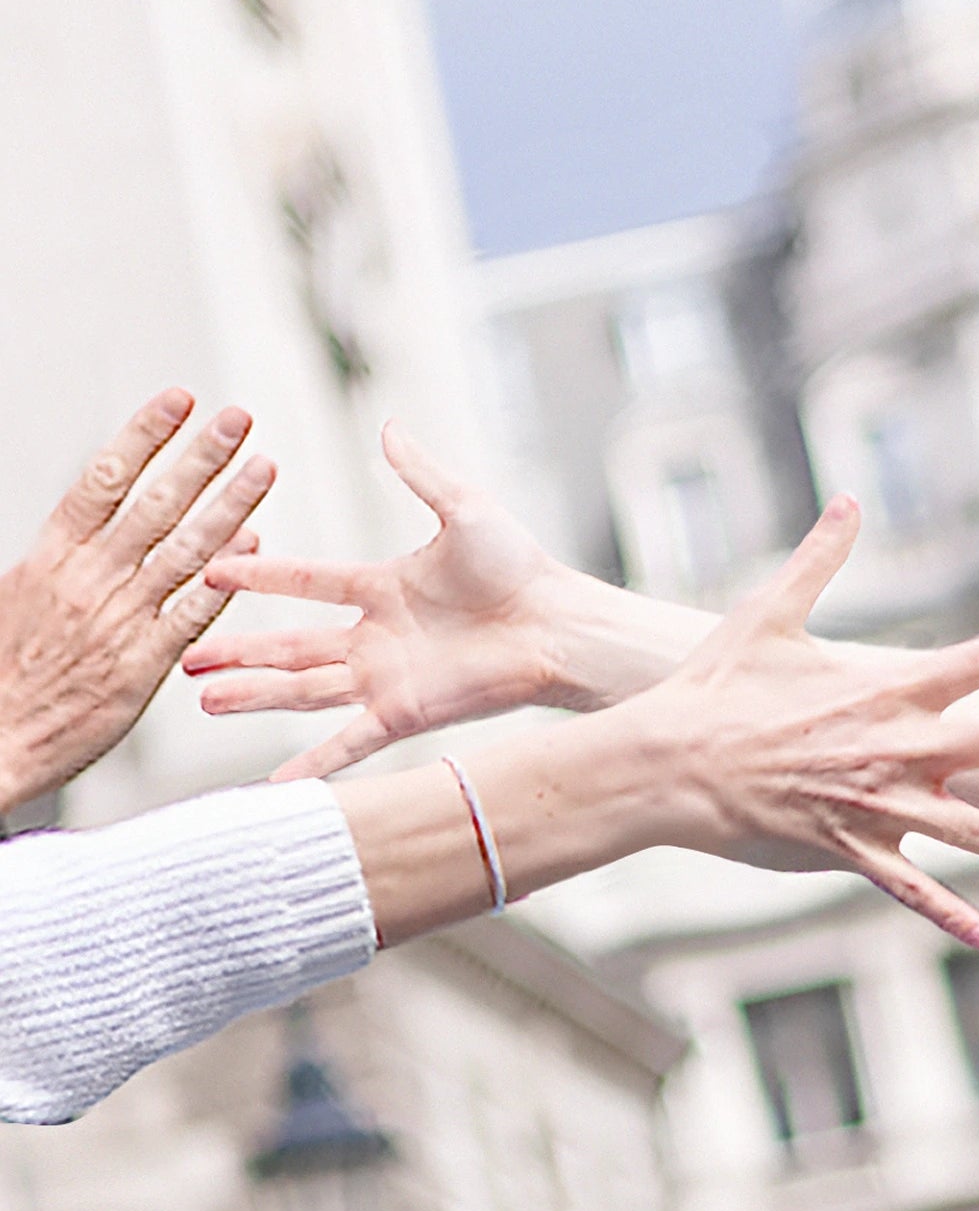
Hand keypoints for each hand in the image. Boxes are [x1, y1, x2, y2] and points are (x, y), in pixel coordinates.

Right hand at [0, 391, 274, 807]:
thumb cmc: (3, 673)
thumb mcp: (15, 596)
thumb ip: (60, 556)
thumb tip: (88, 515)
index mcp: (48, 559)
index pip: (102, 479)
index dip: (144, 435)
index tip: (177, 400)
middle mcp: (86, 581)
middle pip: (153, 504)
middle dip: (200, 456)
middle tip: (238, 417)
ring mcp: (118, 621)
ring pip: (184, 550)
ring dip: (230, 504)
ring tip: (264, 466)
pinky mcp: (142, 666)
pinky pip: (193, 612)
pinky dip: (225, 578)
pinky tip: (256, 544)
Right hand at [190, 423, 599, 779]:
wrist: (559, 624)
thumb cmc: (522, 569)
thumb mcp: (464, 509)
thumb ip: (420, 473)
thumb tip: (390, 425)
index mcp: (383, 588)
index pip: (305, 582)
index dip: (259, 578)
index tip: (209, 570)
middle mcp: (376, 638)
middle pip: (291, 646)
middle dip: (238, 652)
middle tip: (185, 656)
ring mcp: (385, 679)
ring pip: (303, 690)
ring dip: (254, 695)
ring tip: (202, 698)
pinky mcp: (404, 712)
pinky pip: (348, 742)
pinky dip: (312, 763)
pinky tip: (274, 785)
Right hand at [601, 496, 978, 953]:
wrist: (664, 763)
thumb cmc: (714, 686)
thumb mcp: (766, 612)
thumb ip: (819, 558)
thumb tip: (848, 499)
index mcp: (886, 690)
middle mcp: (897, 748)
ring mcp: (878, 805)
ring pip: (975, 834)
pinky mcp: (849, 849)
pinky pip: (913, 889)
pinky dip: (953, 917)